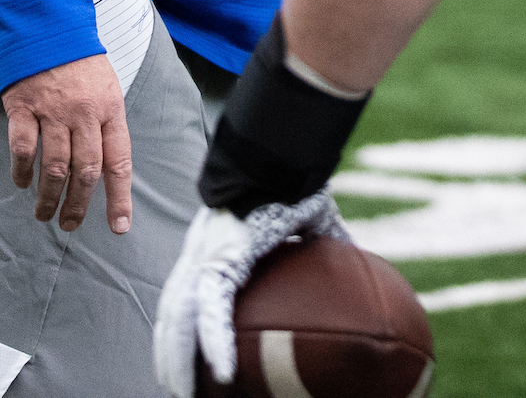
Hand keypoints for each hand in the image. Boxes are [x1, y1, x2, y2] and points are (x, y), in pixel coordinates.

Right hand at [1, 53, 130, 233]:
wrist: (48, 28)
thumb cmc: (80, 62)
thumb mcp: (107, 88)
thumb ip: (106, 125)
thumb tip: (105, 169)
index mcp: (110, 110)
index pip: (119, 161)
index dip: (119, 197)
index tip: (119, 226)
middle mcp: (85, 114)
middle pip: (86, 171)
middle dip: (79, 205)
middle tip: (70, 225)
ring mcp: (53, 112)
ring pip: (55, 167)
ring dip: (49, 197)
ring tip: (44, 214)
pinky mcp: (24, 108)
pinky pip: (23, 149)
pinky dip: (22, 171)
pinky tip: (22, 184)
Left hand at [153, 192, 346, 397]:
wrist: (283, 152)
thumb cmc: (295, 178)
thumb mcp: (311, 220)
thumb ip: (325, 245)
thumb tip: (354, 261)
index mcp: (218, 247)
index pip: (194, 296)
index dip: (187, 327)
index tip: (191, 356)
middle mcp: (201, 254)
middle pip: (175, 314)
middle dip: (171, 352)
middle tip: (179, 387)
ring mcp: (205, 256)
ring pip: (180, 319)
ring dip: (178, 359)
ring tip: (182, 393)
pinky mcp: (219, 257)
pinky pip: (210, 309)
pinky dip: (214, 342)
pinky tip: (220, 374)